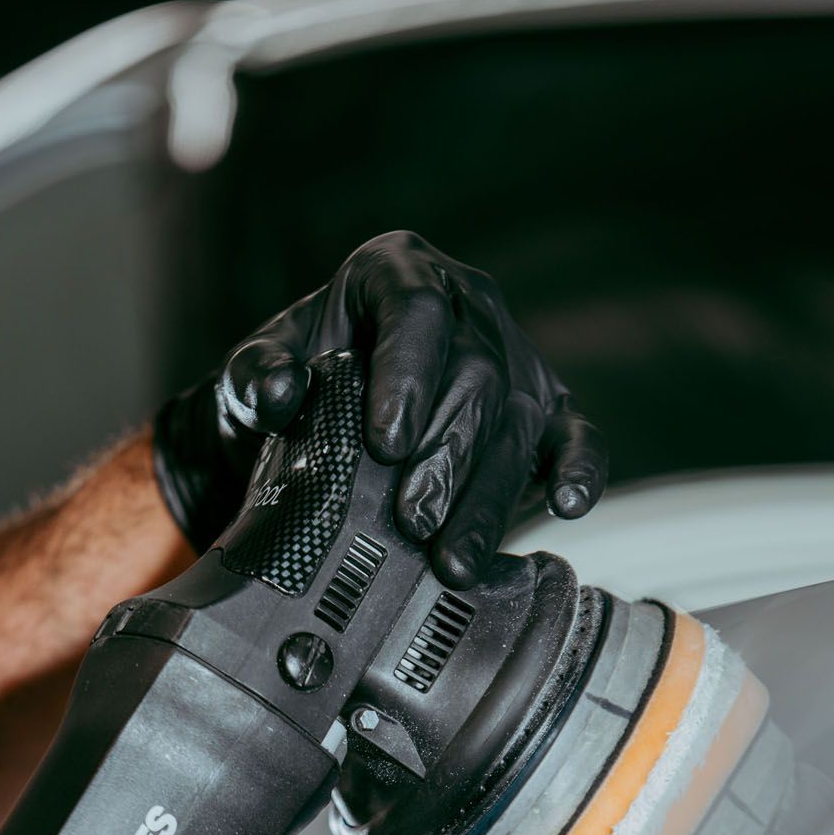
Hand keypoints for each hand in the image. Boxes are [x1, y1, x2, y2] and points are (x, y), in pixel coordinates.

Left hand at [152, 230, 605, 585]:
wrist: (325, 419)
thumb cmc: (297, 385)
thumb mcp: (254, 374)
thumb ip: (256, 377)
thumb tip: (281, 391)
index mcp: (397, 272)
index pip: (418, 311)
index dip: (407, 376)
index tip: (385, 442)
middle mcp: (467, 307)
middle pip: (475, 375)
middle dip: (446, 456)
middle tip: (415, 520)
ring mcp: (514, 359)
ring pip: (517, 422)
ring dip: (487, 497)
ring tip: (453, 561)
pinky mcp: (546, 411)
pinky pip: (577, 435)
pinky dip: (580, 469)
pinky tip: (568, 505)